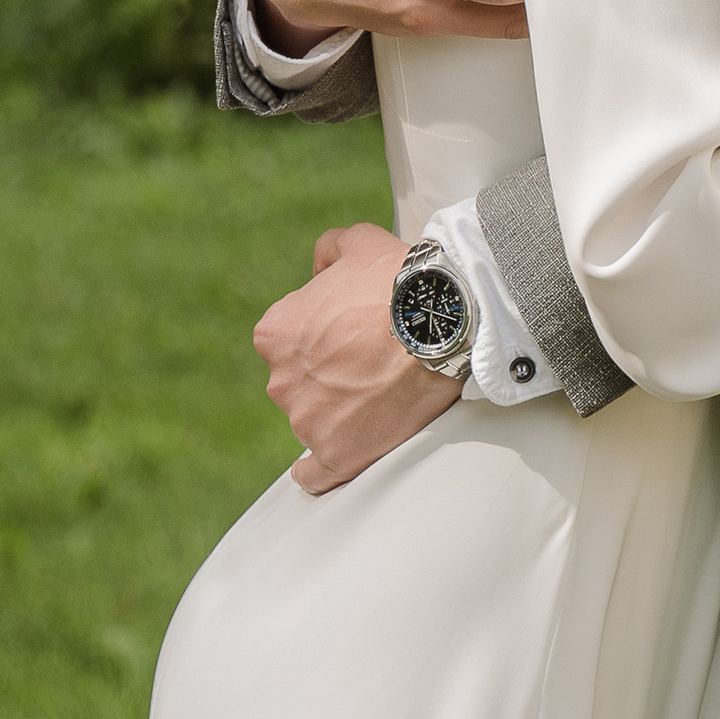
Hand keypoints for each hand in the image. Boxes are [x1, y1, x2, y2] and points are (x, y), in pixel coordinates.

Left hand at [254, 222, 462, 494]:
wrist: (442, 324)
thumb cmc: (400, 281)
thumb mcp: (360, 242)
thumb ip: (329, 248)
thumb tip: (319, 266)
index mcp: (276, 333)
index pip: (288, 339)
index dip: (322, 333)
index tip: (352, 333)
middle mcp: (282, 380)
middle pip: (299, 381)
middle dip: (327, 374)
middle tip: (372, 362)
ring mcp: (308, 423)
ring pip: (314, 421)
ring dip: (338, 413)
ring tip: (383, 394)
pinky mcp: (337, 456)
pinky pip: (315, 476)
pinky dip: (323, 470)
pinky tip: (341, 453)